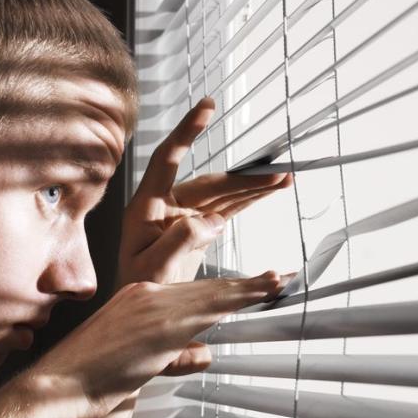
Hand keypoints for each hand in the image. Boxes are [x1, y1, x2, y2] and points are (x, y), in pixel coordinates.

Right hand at [35, 271, 283, 417]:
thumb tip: (204, 355)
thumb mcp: (136, 364)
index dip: (222, 289)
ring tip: (279, 280)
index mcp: (136, 299)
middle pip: (206, 287)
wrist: (58, 385)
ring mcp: (153, 306)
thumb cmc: (86, 381)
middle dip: (244, 284)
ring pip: (212, 292)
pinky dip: (238, 296)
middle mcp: (146, 293)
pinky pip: (208, 306)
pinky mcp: (160, 322)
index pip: (189, 291)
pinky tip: (259, 293)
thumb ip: (172, 356)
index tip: (247, 286)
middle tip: (279, 277)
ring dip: (249, 287)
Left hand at [117, 97, 291, 286]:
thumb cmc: (135, 290)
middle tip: (279, 173)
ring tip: (284, 179)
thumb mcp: (152, 270)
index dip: (186, 132)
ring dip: (251, 187)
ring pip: (221, 195)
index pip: (166, 160)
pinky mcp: (195, 230)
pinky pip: (224, 210)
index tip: (207, 107)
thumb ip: (179, 242)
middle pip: (208, 183)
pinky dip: (246, 201)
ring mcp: (181, 217)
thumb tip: (213, 220)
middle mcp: (164, 206)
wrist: (134, 311)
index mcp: (146, 208)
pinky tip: (267, 191)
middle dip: (243, 177)